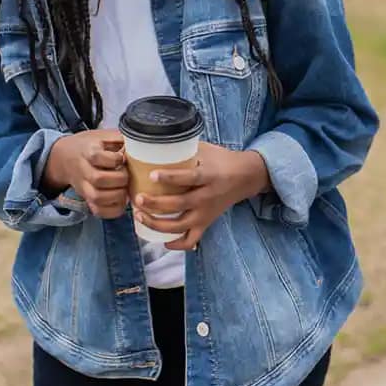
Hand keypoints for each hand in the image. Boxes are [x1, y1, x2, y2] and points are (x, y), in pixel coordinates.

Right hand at [43, 130, 128, 218]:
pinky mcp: (87, 199)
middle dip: (119, 179)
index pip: (97, 157)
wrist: (65, 158)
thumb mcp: (102, 136)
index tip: (123, 158)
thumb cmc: (90, 146)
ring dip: (117, 195)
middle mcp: (83, 170)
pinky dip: (112, 210)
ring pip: (97, 197)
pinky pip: (97, 211)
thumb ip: (119, 138)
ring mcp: (84, 187)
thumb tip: (140, 143)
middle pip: (98, 179)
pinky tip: (122, 202)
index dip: (115, 159)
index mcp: (88, 152)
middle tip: (127, 175)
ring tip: (125, 189)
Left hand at [133, 142, 269, 250]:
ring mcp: (206, 213)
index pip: (189, 178)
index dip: (170, 177)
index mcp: (209, 176)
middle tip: (138, 198)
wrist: (247, 177)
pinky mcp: (207, 223)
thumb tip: (158, 140)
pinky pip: (191, 240)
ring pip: (180, 226)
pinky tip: (163, 241)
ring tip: (140, 216)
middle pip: (179, 205)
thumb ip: (185, 148)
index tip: (152, 174)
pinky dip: (177, 244)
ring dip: (158, 224)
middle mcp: (207, 197)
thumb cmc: (223, 161)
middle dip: (156, 204)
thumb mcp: (208, 150)